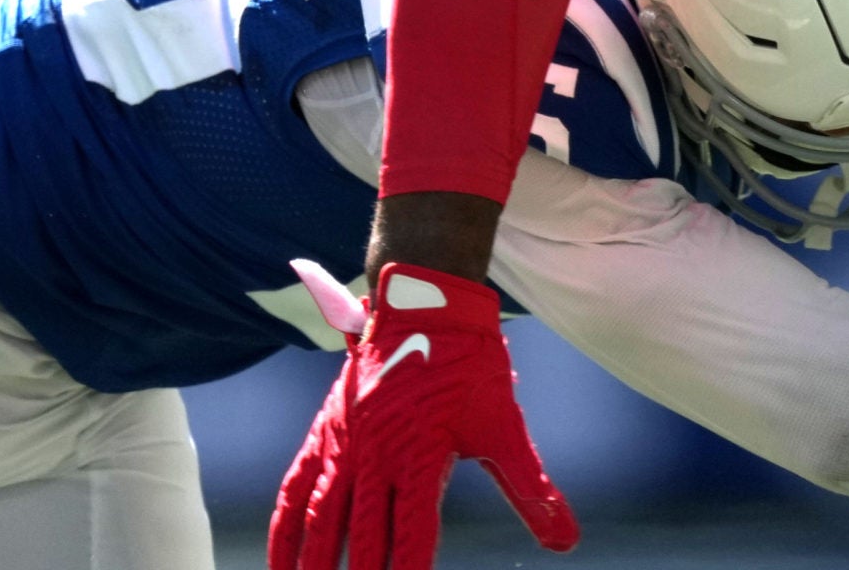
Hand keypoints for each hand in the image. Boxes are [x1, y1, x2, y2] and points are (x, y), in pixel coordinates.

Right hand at [271, 260, 576, 569]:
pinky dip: (285, 529)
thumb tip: (567, 540)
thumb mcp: (504, 426)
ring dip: (314, 563)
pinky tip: (281, 562)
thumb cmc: (469, 366)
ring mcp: (346, 445)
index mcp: (422, 457)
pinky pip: (295, 488)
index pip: (412, 534)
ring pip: (322, 519)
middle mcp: (377, 455)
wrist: (426, 304)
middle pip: (362, 536)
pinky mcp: (326, 434)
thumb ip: (529, 488)